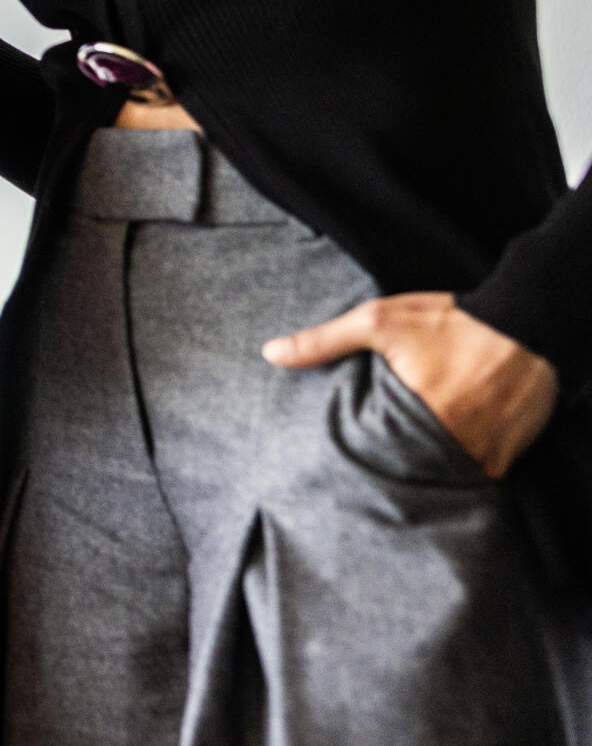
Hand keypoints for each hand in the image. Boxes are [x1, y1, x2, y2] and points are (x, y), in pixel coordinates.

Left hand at [265, 291, 556, 478]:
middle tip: (357, 471)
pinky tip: (431, 462)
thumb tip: (271, 354)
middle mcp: (454, 444)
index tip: (333, 461)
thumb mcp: (380, 322)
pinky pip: (469, 478)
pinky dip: (451, 472)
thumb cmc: (452, 322)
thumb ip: (325, 341)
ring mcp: (483, 456)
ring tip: (391, 468)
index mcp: (419, 415)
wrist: (530, 326)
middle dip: (382, 473)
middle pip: (404, 473)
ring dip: (417, 474)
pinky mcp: (504, 459)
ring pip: (438, 479)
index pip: (373, 455)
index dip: (353, 460)